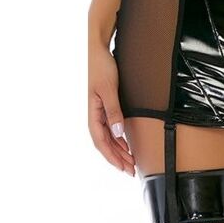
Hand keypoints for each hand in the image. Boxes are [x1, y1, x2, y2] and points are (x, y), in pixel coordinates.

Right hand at [88, 42, 134, 175]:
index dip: (111, 156)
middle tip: (131, 170)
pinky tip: (126, 145)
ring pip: (108, 137)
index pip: (100, 142)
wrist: (99, 52)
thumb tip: (118, 133)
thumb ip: (113, 111)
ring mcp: (99, 111)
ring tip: (130, 162)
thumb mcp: (109, 90)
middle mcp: (94, 115)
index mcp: (92, 113)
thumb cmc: (102, 69)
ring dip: (119, 150)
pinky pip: (111, 128)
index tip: (123, 167)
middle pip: (105, 143)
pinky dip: (118, 139)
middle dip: (117, 158)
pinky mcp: (105, 106)